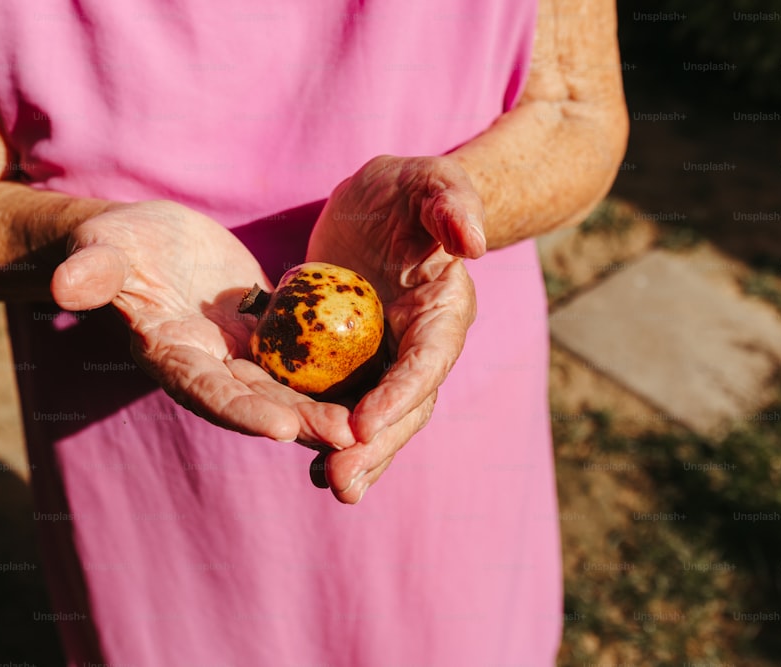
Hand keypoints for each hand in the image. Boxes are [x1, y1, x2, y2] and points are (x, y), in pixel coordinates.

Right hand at [51, 200, 356, 448]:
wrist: (144, 239)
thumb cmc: (115, 242)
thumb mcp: (101, 250)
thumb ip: (91, 271)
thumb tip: (65, 285)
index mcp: (168, 353)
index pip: (203, 389)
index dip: (239, 410)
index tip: (279, 428)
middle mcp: (207, 364)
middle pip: (254, 400)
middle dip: (298, 420)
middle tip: (346, 438)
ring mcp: (237, 352)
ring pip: (284, 385)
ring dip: (322, 405)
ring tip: (367, 423)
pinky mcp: (263, 332)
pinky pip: (300, 353)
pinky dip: (331, 368)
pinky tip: (375, 377)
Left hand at [307, 155, 483, 502]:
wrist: (381, 210)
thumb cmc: (406, 190)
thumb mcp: (426, 180)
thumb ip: (452, 201)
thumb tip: (473, 243)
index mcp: (443, 312)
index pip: (427, 360)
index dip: (400, 394)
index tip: (364, 424)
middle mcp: (419, 347)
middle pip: (403, 406)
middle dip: (375, 444)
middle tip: (340, 478)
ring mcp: (386, 362)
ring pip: (374, 419)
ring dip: (353, 454)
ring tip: (328, 483)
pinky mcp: (351, 365)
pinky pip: (341, 406)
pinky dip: (326, 435)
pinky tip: (307, 463)